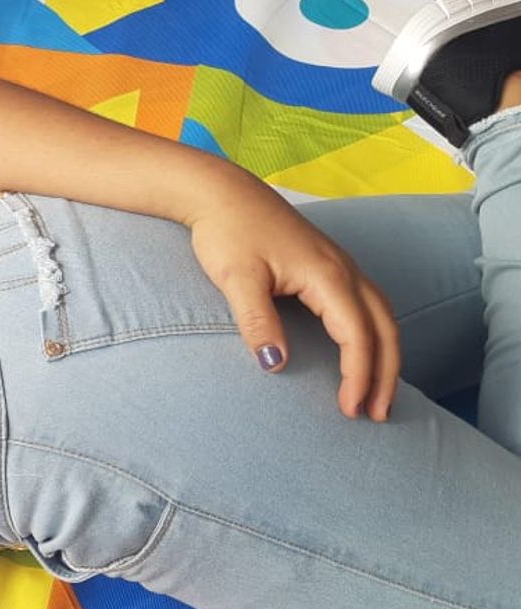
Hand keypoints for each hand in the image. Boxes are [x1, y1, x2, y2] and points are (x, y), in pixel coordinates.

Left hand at [184, 177, 399, 421]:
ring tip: (378, 395)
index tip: (350, 410)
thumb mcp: (236, 278)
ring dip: (385, 356)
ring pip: (382, 315)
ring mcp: (342, 265)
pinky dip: (376, 335)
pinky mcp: (331, 265)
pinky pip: (368, 305)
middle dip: (386, 374)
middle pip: (384, 328)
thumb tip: (275, 364)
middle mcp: (344, 270)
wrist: (221, 193)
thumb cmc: (227, 232)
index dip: (358, 376)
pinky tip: (365, 353)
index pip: (357, 335)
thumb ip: (256, 321)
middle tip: (377, 415)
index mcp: (327, 275)